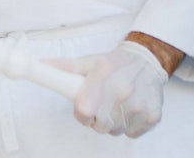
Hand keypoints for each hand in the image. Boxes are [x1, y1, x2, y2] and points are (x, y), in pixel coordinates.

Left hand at [49, 41, 168, 137]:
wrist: (148, 61)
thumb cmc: (114, 63)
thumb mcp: (88, 62)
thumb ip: (64, 67)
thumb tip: (41, 65)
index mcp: (103, 78)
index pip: (84, 111)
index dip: (80, 113)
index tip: (83, 107)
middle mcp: (123, 92)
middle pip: (99, 125)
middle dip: (96, 118)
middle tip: (100, 104)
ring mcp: (139, 106)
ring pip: (115, 131)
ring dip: (112, 122)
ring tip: (115, 104)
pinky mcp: (153, 116)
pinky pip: (132, 133)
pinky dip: (128, 125)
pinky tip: (129, 109)